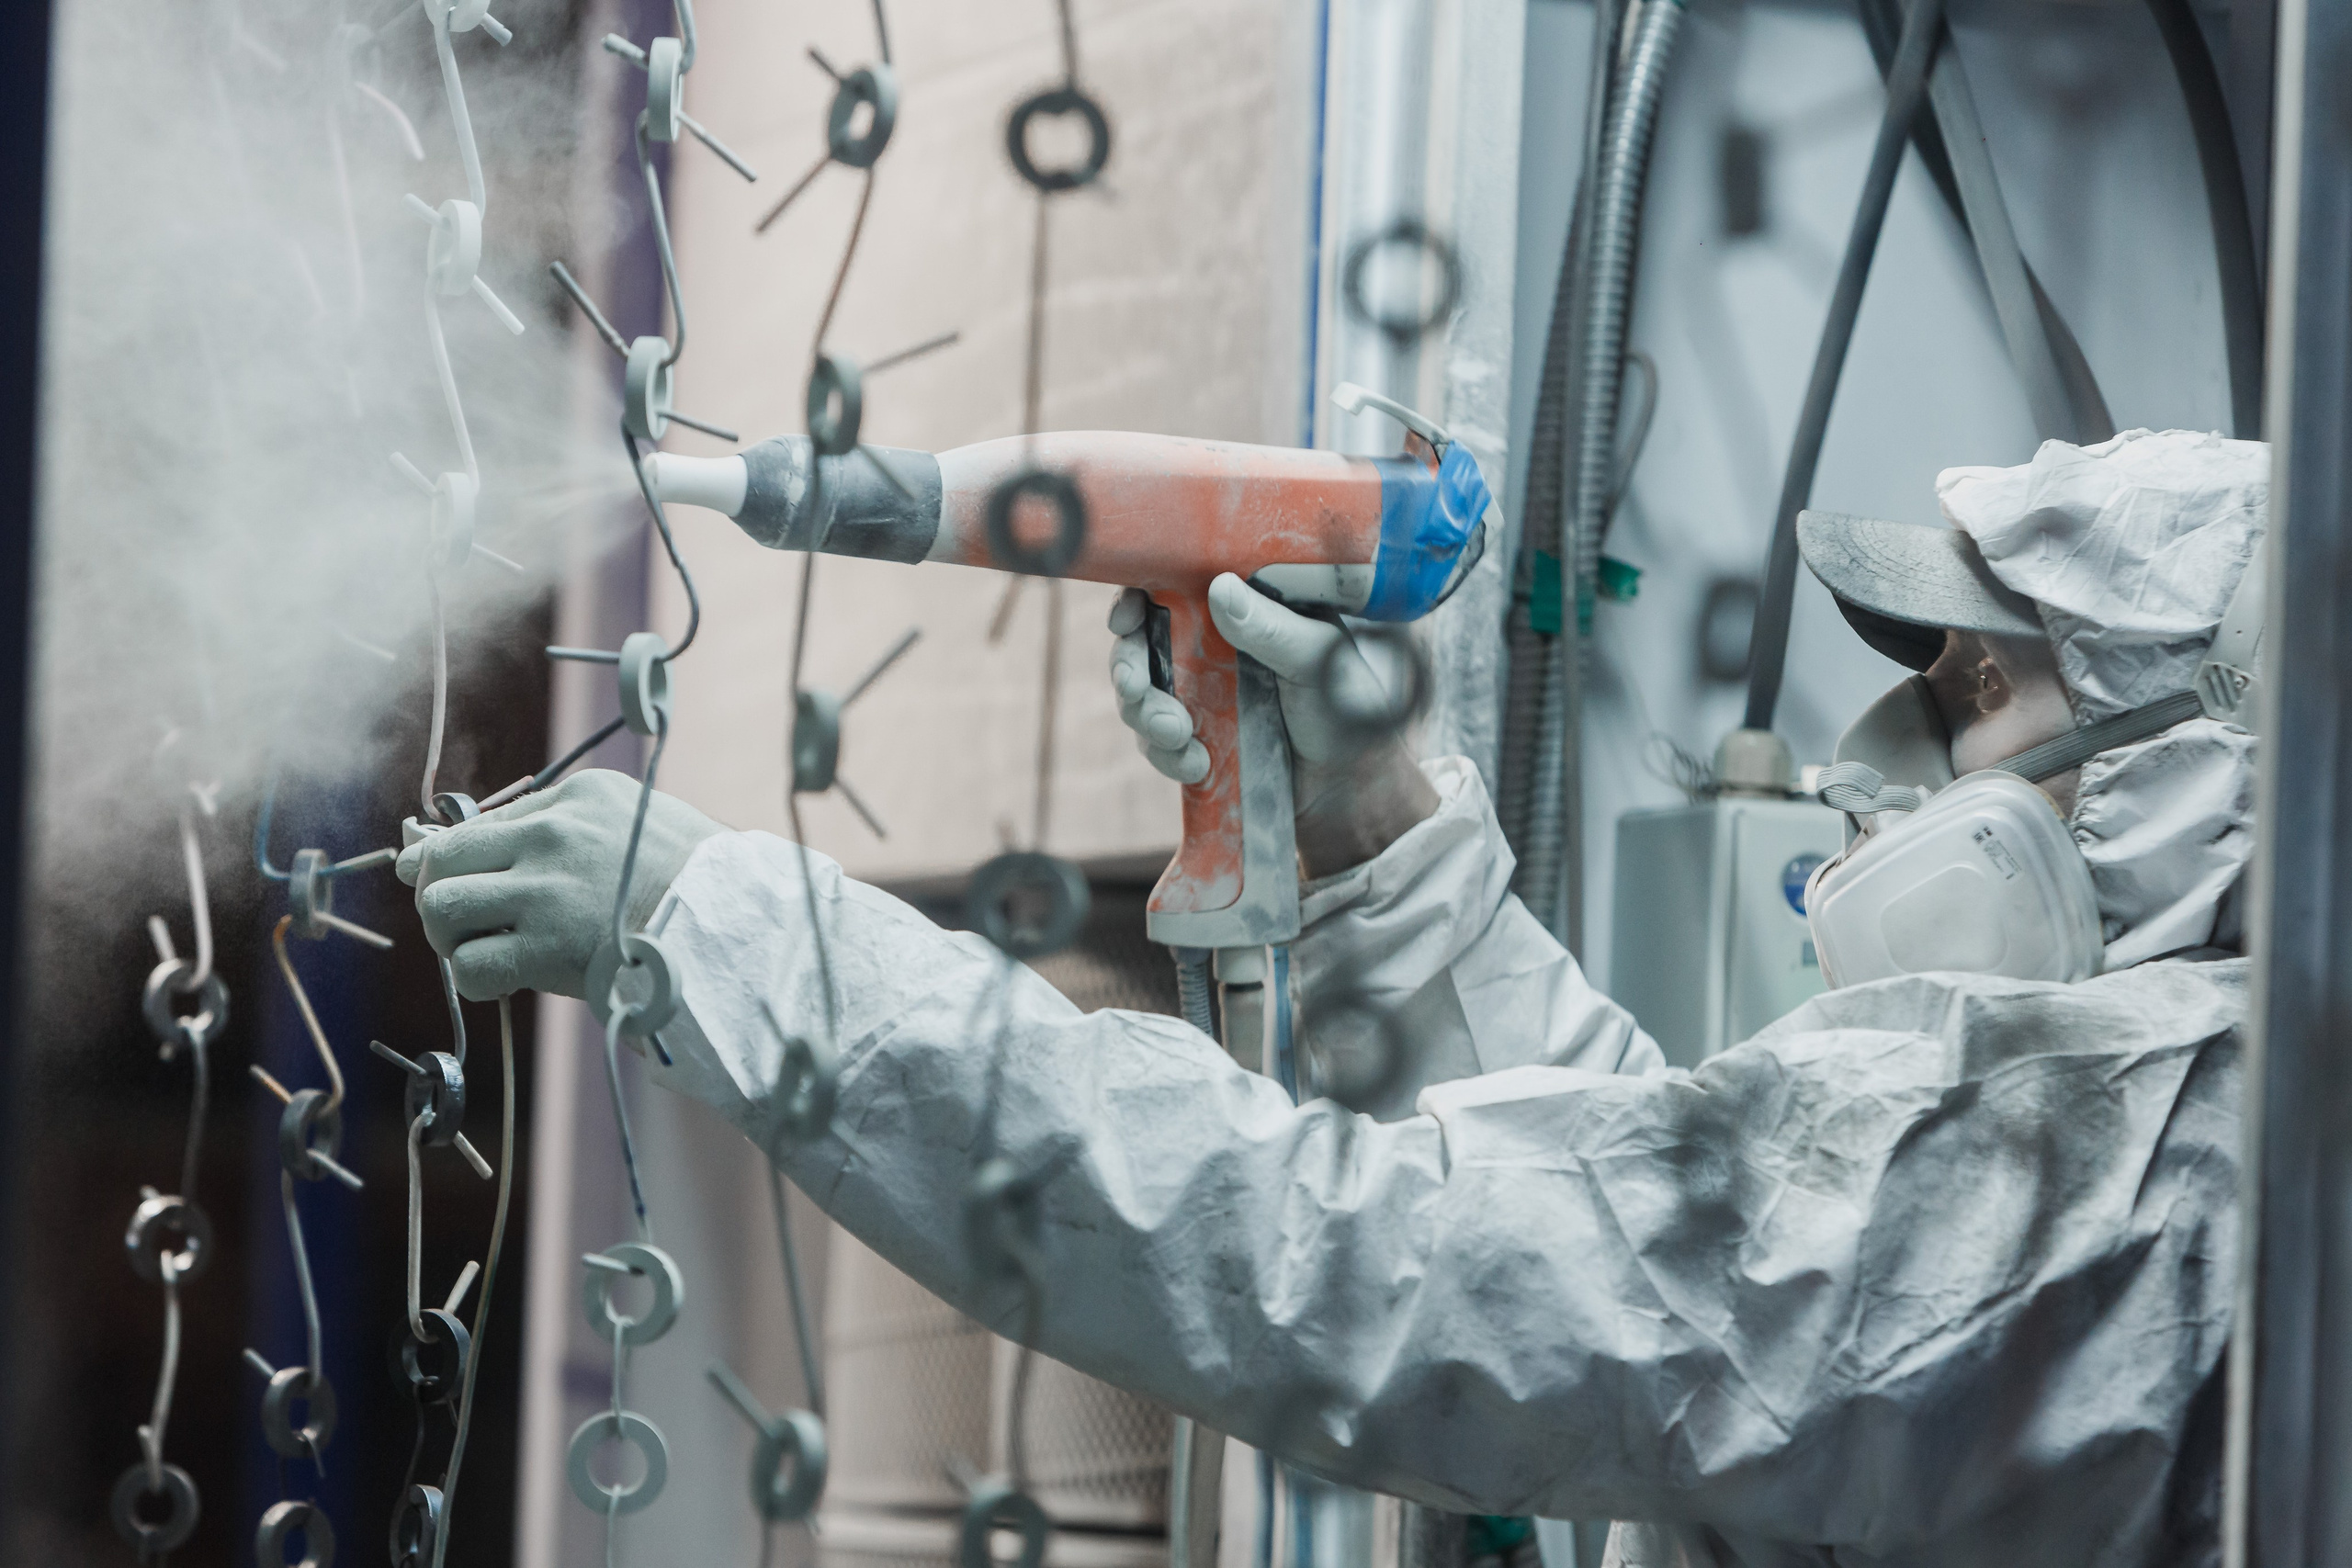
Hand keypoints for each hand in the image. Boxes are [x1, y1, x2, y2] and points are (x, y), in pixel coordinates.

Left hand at [395, 769, 725, 1000]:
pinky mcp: (549, 947)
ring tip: (485, 948)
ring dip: (452, 935)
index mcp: (575, 799)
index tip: (453, 880)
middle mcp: (553, 835)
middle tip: (469, 922)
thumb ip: (562, 826)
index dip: (451, 859)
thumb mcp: (632, 821)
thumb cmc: (691, 881)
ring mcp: (548, 891)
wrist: (733, 927)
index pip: (477, 823)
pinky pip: (471, 965)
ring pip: (442, 907)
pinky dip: (478, 979)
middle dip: (441, 894)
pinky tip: (507, 979)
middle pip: (441, 859)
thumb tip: (470, 845)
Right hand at [1107, 573, 1436, 878]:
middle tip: (1137, 690)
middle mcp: (1212, 644)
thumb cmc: (1347, 709)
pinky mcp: (1194, 737)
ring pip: (1139, 693)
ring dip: (1145, 715)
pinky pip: (1154, 742)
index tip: (1124, 620)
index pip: (1172, 586)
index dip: (1135, 599)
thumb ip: (1270, 628)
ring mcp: (1199, 692)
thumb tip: (1219, 589)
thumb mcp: (1317, 660)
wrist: (1350, 786)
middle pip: (1138, 641)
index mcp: (1242, 608)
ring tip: (1179, 736)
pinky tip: (1198, 765)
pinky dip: (1166, 755)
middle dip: (1128, 668)